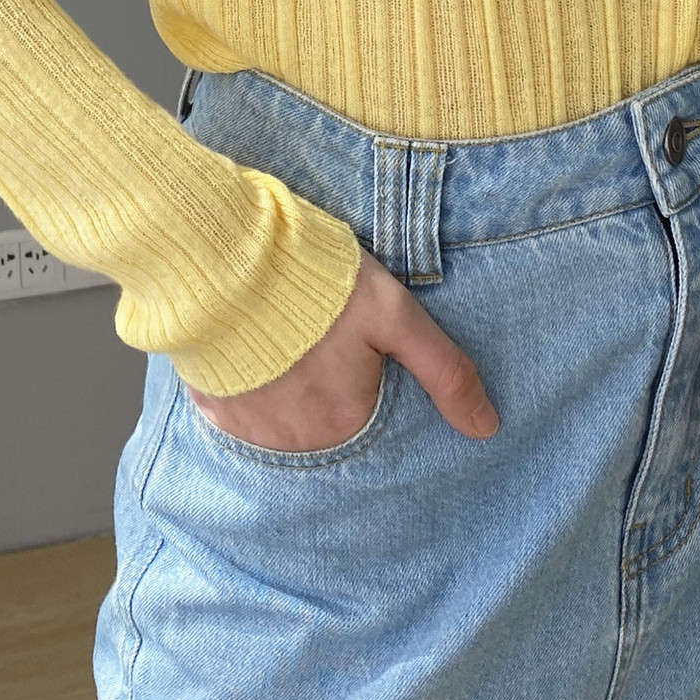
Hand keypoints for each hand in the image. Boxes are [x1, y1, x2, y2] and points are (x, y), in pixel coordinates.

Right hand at [185, 248, 498, 452]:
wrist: (225, 259)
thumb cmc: (315, 283)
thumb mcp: (394, 313)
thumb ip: (444, 370)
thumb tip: (488, 427)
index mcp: (346, 421)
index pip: (371, 423)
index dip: (366, 388)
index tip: (356, 360)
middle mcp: (299, 441)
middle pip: (325, 427)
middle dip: (328, 393)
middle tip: (320, 346)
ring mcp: (250, 429)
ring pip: (281, 424)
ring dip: (288, 395)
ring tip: (289, 347)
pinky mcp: (211, 408)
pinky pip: (238, 413)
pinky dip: (249, 390)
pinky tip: (253, 354)